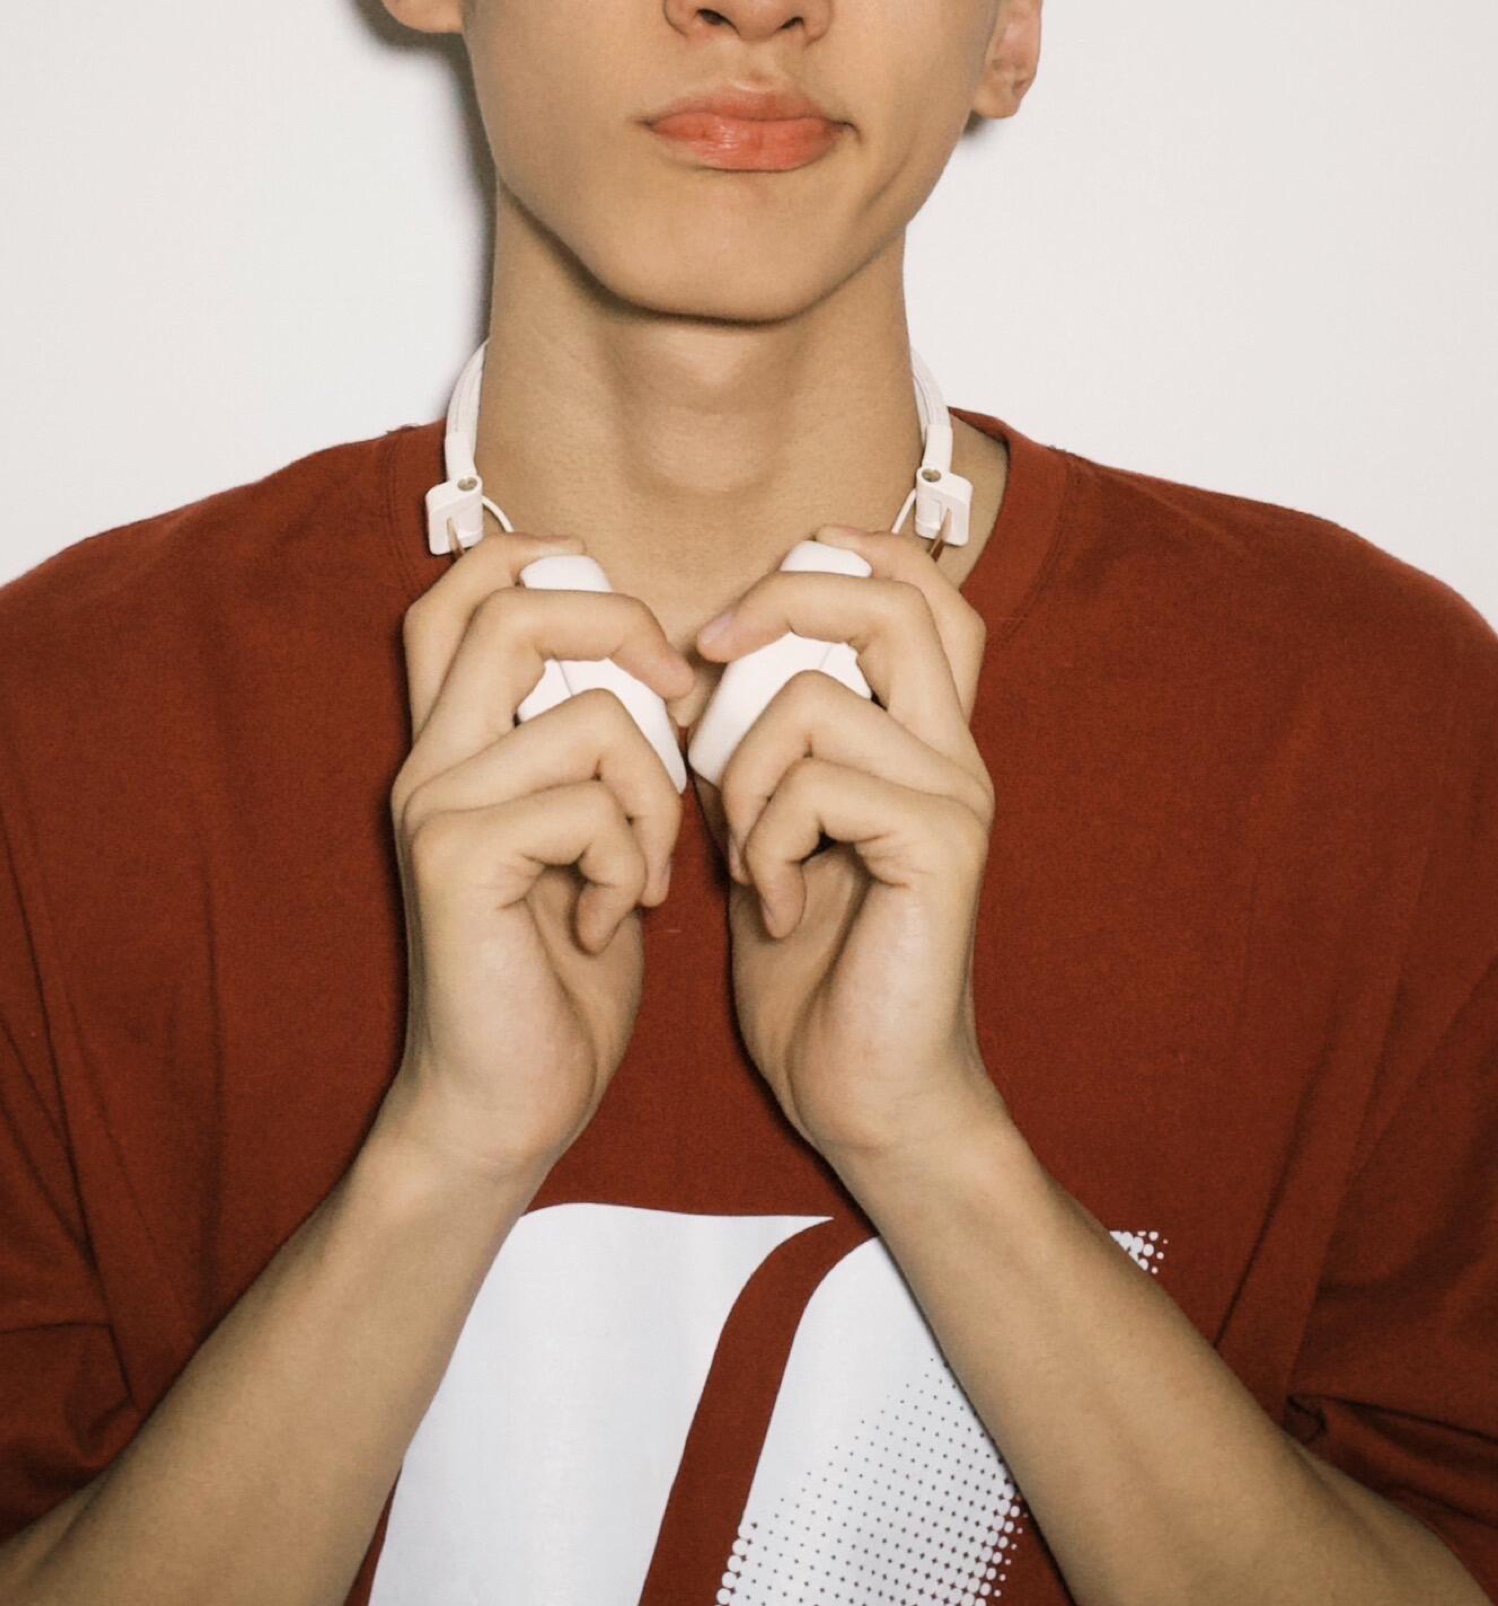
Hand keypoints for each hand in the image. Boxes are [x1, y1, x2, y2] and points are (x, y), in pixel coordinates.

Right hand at [370, 530, 693, 1190]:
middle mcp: (428, 759)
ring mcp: (434, 805)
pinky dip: (630, 860)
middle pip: (508, 609)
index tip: (631, 623)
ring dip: (651, 790)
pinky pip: (587, 802)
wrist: (502, 1108)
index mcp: (453, 744)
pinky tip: (608, 920)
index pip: (461, 593)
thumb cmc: (559, 976)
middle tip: (671, 697)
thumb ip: (594, 750)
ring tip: (642, 869)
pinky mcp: (456, 858)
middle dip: (618, 627)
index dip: (538, 561)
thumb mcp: (586, 836)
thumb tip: (662, 665)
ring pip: (585, 713)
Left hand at [696, 524, 1009, 1166]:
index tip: (737, 613)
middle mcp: (955, 750)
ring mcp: (957, 795)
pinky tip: (774, 904)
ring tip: (746, 855)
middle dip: (783, 601)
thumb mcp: (764, 828)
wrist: (867, 1096)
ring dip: (741, 772)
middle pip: (895, 596)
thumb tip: (697, 667)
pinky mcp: (942, 849)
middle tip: (710, 652)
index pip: (915, 587)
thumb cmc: (812, 969)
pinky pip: (816, 783)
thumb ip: (752, 745)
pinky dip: (764, 839)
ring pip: (815, 698)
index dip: (836, 558)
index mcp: (920, 735)